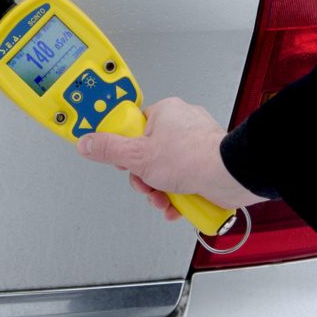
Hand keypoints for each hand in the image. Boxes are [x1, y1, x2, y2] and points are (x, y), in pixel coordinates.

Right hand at [76, 97, 266, 220]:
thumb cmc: (193, 157)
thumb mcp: (137, 155)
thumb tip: (86, 142)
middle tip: (147, 183)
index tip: (124, 161)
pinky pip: (184, 179)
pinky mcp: (206, 164)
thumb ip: (108, 149)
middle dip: (145, 178)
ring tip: (165, 198)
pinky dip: (178, 195)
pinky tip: (177, 204)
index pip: (134, 128)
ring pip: (166, 171)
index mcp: (164, 112)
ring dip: (160, 191)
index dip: (126, 150)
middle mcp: (181, 124)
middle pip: (148, 155)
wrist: (229, 176)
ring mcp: (195, 145)